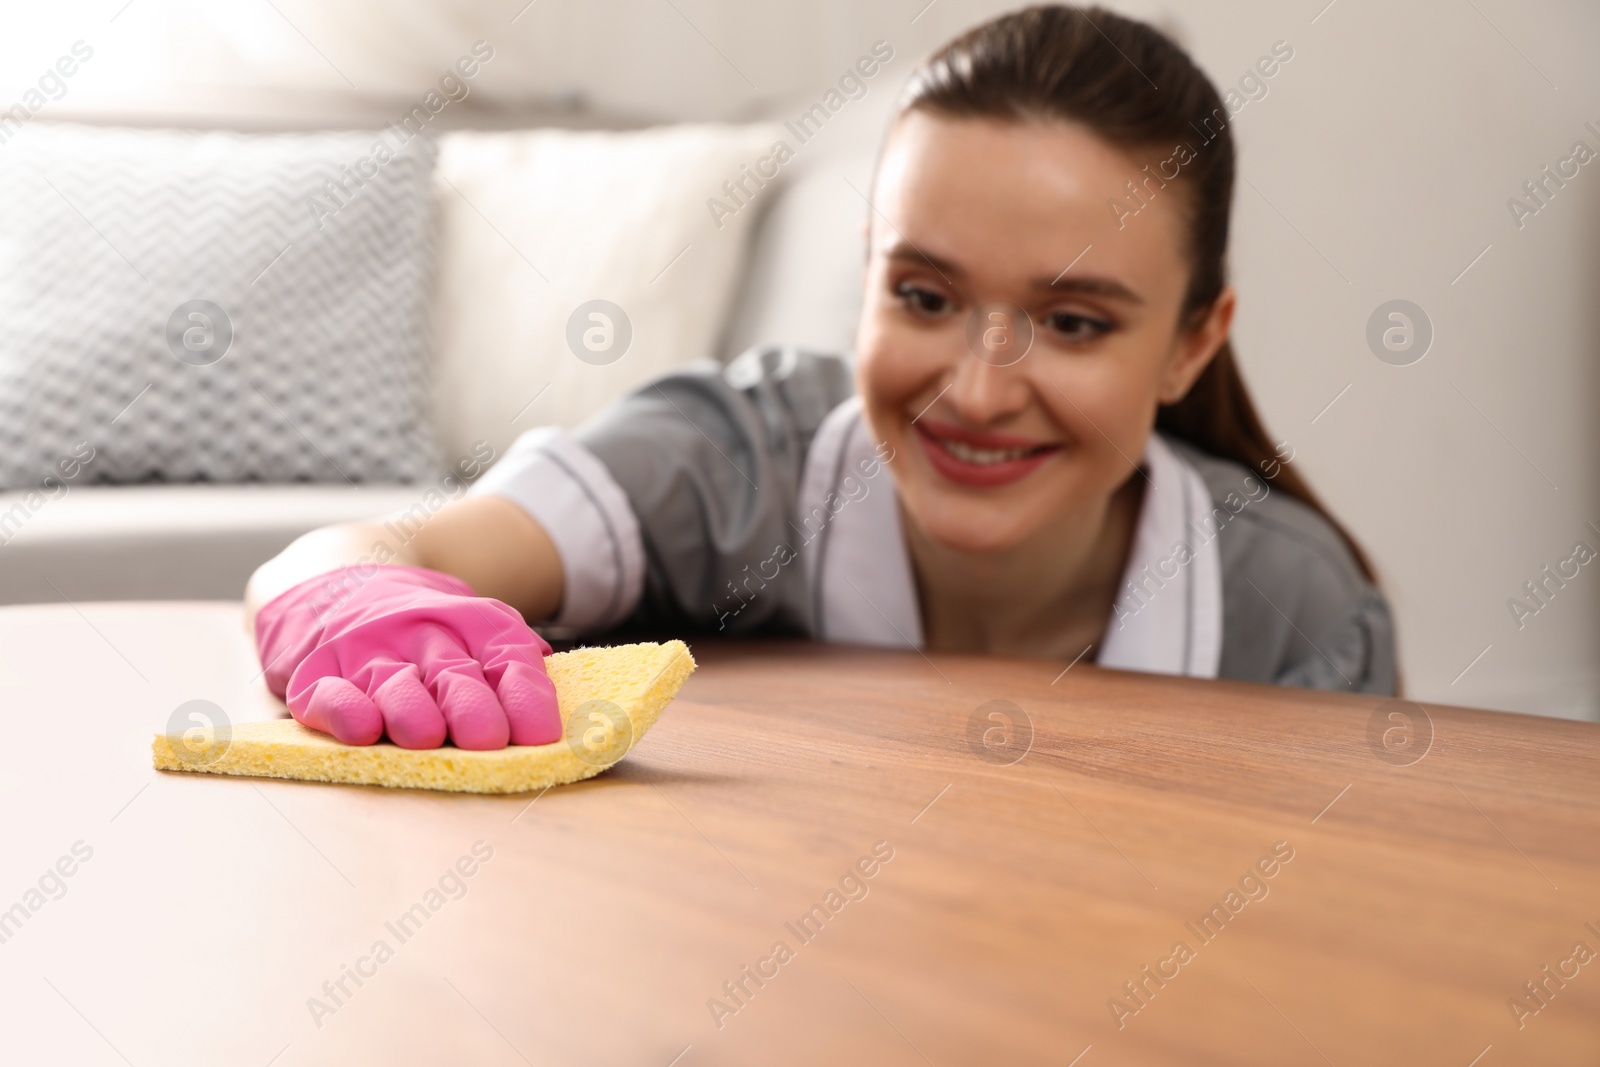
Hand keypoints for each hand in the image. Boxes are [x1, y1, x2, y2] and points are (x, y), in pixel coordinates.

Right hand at [254, 565, 560, 749]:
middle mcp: (419, 632)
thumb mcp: (471, 624)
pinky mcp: (317, 672)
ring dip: (410, 710)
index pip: (506, 654)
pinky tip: (361, 728)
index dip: (525, 693)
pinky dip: (344, 710)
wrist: (334, 579)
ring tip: (427, 736)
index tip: (540, 734)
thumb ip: (511, 656)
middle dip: (470, 706)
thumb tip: (553, 688)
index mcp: (470, 622)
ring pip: (393, 683)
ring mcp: (366, 651)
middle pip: (453, 672)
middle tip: (487, 739)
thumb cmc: (420, 625)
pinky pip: (330, 692)